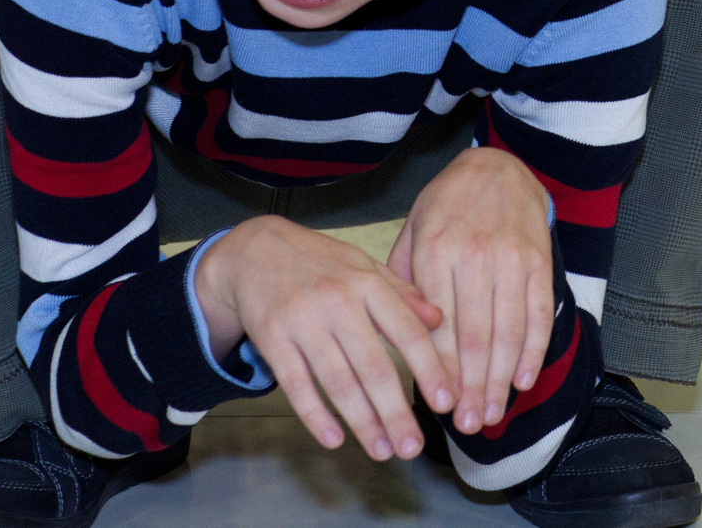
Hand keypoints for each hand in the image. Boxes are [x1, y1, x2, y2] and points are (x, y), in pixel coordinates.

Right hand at [194, 215, 456, 460]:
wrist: (255, 250)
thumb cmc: (321, 263)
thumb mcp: (365, 266)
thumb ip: (402, 294)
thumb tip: (439, 321)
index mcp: (368, 284)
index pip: (408, 332)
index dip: (430, 369)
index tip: (447, 402)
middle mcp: (338, 303)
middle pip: (374, 367)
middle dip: (396, 412)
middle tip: (413, 447)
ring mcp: (303, 322)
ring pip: (338, 382)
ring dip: (362, 422)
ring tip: (383, 451)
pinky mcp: (272, 340)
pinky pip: (296, 385)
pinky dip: (315, 415)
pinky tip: (335, 439)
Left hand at [388, 146, 556, 438]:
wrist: (496, 166)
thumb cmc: (446, 206)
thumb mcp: (411, 234)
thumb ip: (404, 283)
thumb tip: (402, 340)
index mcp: (435, 251)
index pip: (439, 325)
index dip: (441, 371)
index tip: (439, 407)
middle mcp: (475, 256)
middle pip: (477, 336)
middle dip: (473, 387)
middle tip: (469, 424)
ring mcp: (512, 258)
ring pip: (510, 330)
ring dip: (502, 379)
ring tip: (493, 413)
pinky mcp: (539, 260)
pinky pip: (539, 312)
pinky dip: (534, 350)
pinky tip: (524, 379)